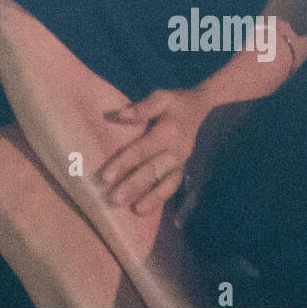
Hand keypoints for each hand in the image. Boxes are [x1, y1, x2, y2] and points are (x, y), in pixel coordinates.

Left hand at [95, 87, 208, 215]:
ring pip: (165, 183)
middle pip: (153, 171)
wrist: (200, 108)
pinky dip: (160, 199)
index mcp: (168, 133)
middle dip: (134, 186)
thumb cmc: (175, 102)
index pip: (142, 150)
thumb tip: (118, 115)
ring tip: (133, 210)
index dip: (124, 163)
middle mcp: (176, 151)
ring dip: (149, 198)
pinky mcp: (182, 169)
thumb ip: (142, 108)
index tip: (106, 177)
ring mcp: (181, 163)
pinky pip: (172, 187)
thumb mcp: (161, 97)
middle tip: (114, 200)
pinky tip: (145, 209)